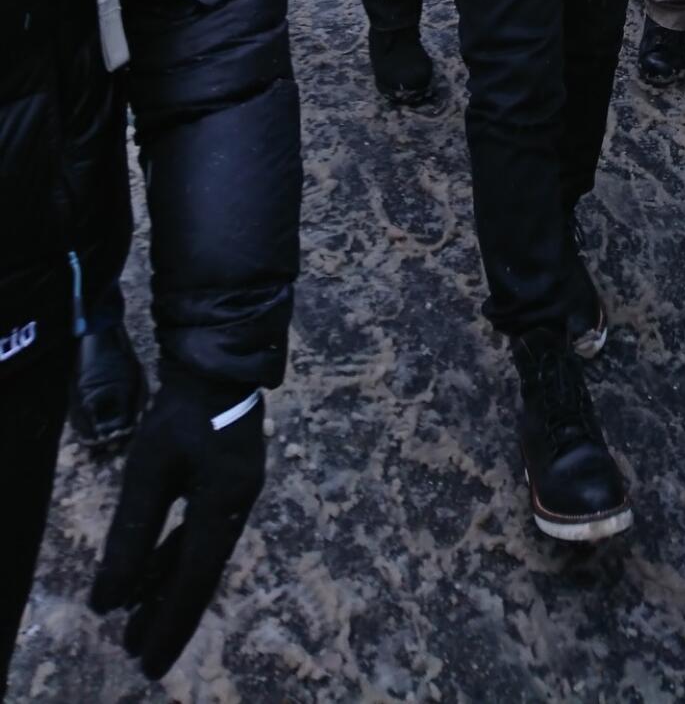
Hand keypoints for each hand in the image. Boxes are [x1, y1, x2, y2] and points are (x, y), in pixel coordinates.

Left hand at [90, 378, 264, 679]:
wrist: (217, 360)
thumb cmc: (181, 413)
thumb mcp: (148, 473)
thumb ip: (132, 535)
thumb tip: (110, 596)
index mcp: (225, 506)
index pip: (195, 581)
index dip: (170, 625)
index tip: (148, 661)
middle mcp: (238, 506)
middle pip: (200, 574)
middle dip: (167, 615)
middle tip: (138, 654)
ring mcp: (236, 492)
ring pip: (199, 554)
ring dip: (167, 587)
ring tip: (135, 620)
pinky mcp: (227, 480)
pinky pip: (200, 532)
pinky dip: (174, 557)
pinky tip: (152, 571)